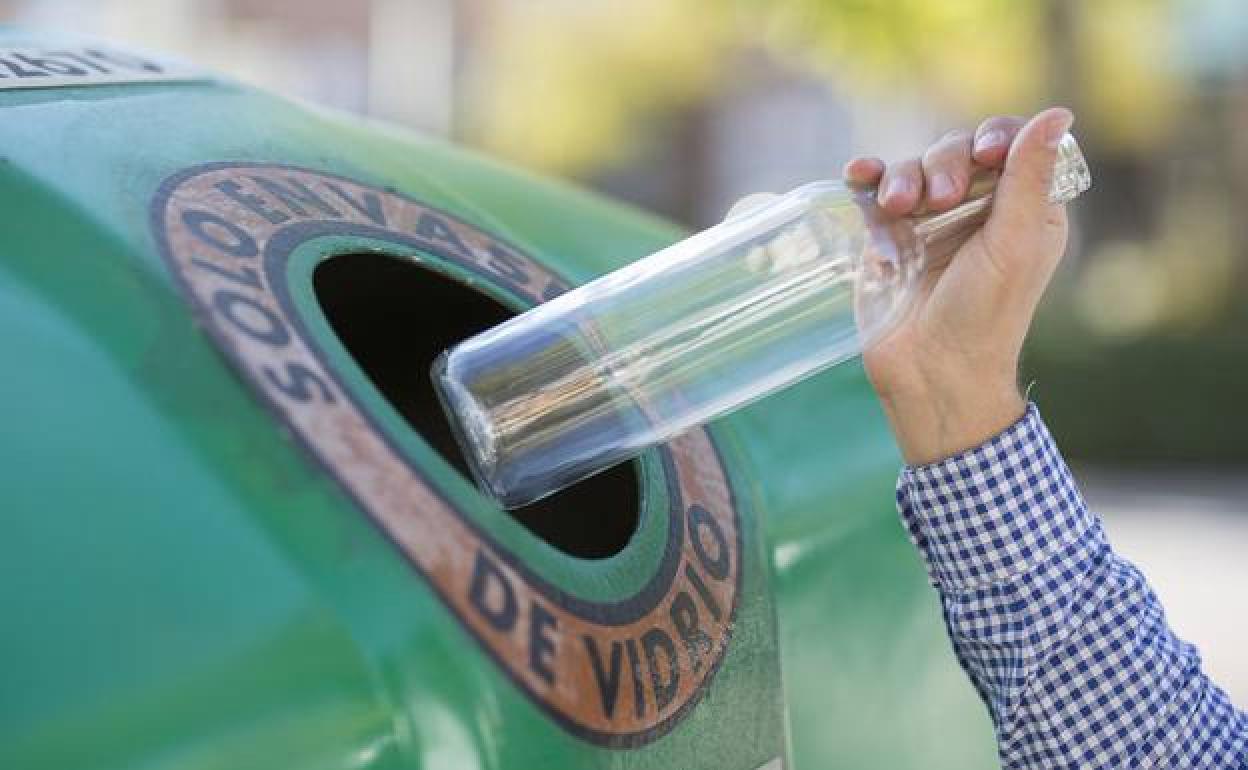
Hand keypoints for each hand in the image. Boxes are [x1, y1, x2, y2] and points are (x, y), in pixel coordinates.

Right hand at [844, 107, 1074, 464]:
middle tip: (937, 200)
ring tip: (897, 209)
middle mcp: (977, 211)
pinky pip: (875, 192)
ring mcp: (928, 223)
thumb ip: (1029, 178)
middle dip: (943, 165)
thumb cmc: (985, 316)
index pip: (1012, 146)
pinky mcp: (888, 237)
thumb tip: (1059, 112)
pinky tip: (858, 176)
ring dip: (902, 178)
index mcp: (1023, 210)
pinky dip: (867, 180)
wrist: (930, 371)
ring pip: (913, 168)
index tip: (986, 155)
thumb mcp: (1014, 243)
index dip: (996, 138)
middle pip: (957, 152)